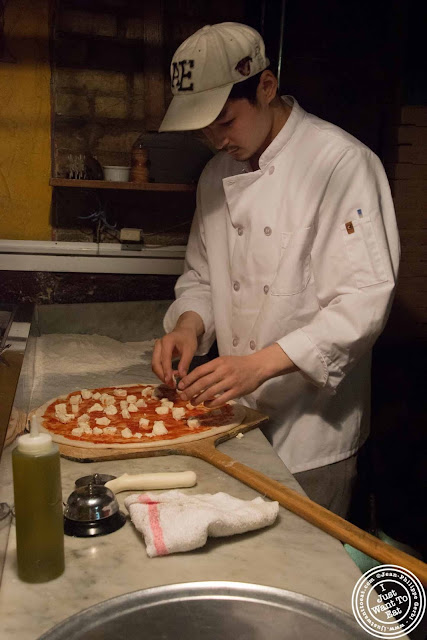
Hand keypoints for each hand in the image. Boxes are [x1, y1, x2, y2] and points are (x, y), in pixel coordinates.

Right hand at [151, 311, 204, 386]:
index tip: (170, 381)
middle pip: (155, 363)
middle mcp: (158, 345)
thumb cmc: (188, 339)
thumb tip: (182, 377)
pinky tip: (172, 376)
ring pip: (155, 365)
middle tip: (171, 385)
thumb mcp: (190, 349)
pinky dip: (162, 372)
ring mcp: (156, 349)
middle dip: (162, 376)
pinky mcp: (157, 353)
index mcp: (167, 341)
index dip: (166, 371)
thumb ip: (185, 362)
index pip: (164, 358)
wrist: (184, 331)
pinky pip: (157, 365)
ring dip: (162, 375)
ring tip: (173, 382)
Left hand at [178, 344, 297, 406]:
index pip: (199, 371)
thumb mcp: (224, 361)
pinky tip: (206, 404)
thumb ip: (211, 368)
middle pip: (202, 382)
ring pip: (210, 392)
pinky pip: (221, 399)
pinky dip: (211, 403)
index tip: (180, 386)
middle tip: (182, 397)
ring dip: (199, 398)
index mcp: (218, 362)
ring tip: (192, 402)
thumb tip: (194, 378)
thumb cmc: (238, 364)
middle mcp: (223, 371)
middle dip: (190, 391)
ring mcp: (230, 381)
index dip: (188, 379)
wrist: (257, 367)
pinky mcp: (237, 391)